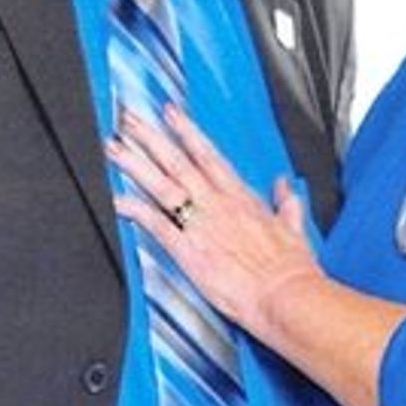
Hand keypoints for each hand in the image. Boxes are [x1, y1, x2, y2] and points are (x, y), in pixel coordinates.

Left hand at [107, 105, 323, 335]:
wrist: (285, 294)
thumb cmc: (290, 267)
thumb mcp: (292, 226)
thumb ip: (286, 203)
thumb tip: (285, 187)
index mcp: (240, 195)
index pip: (206, 153)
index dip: (185, 130)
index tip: (169, 112)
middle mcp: (216, 202)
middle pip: (176, 161)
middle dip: (150, 137)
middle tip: (129, 118)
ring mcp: (200, 224)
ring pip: (161, 184)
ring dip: (135, 164)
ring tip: (113, 147)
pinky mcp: (188, 250)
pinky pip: (154, 224)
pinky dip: (134, 210)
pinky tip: (115, 200)